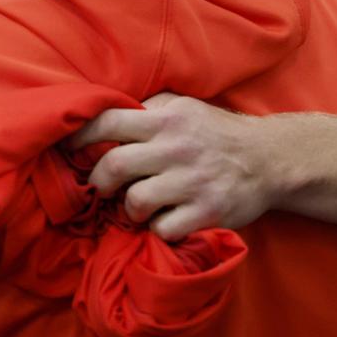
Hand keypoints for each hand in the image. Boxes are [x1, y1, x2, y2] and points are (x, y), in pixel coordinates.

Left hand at [70, 93, 274, 240]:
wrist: (269, 159)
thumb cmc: (218, 132)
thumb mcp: (186, 107)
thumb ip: (150, 108)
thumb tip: (109, 113)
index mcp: (168, 117)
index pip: (110, 120)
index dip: (81, 134)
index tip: (68, 147)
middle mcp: (177, 146)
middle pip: (115, 165)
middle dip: (99, 181)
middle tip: (102, 187)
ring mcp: (192, 180)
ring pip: (135, 201)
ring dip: (130, 208)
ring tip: (140, 205)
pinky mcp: (206, 211)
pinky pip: (162, 229)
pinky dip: (158, 229)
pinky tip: (167, 219)